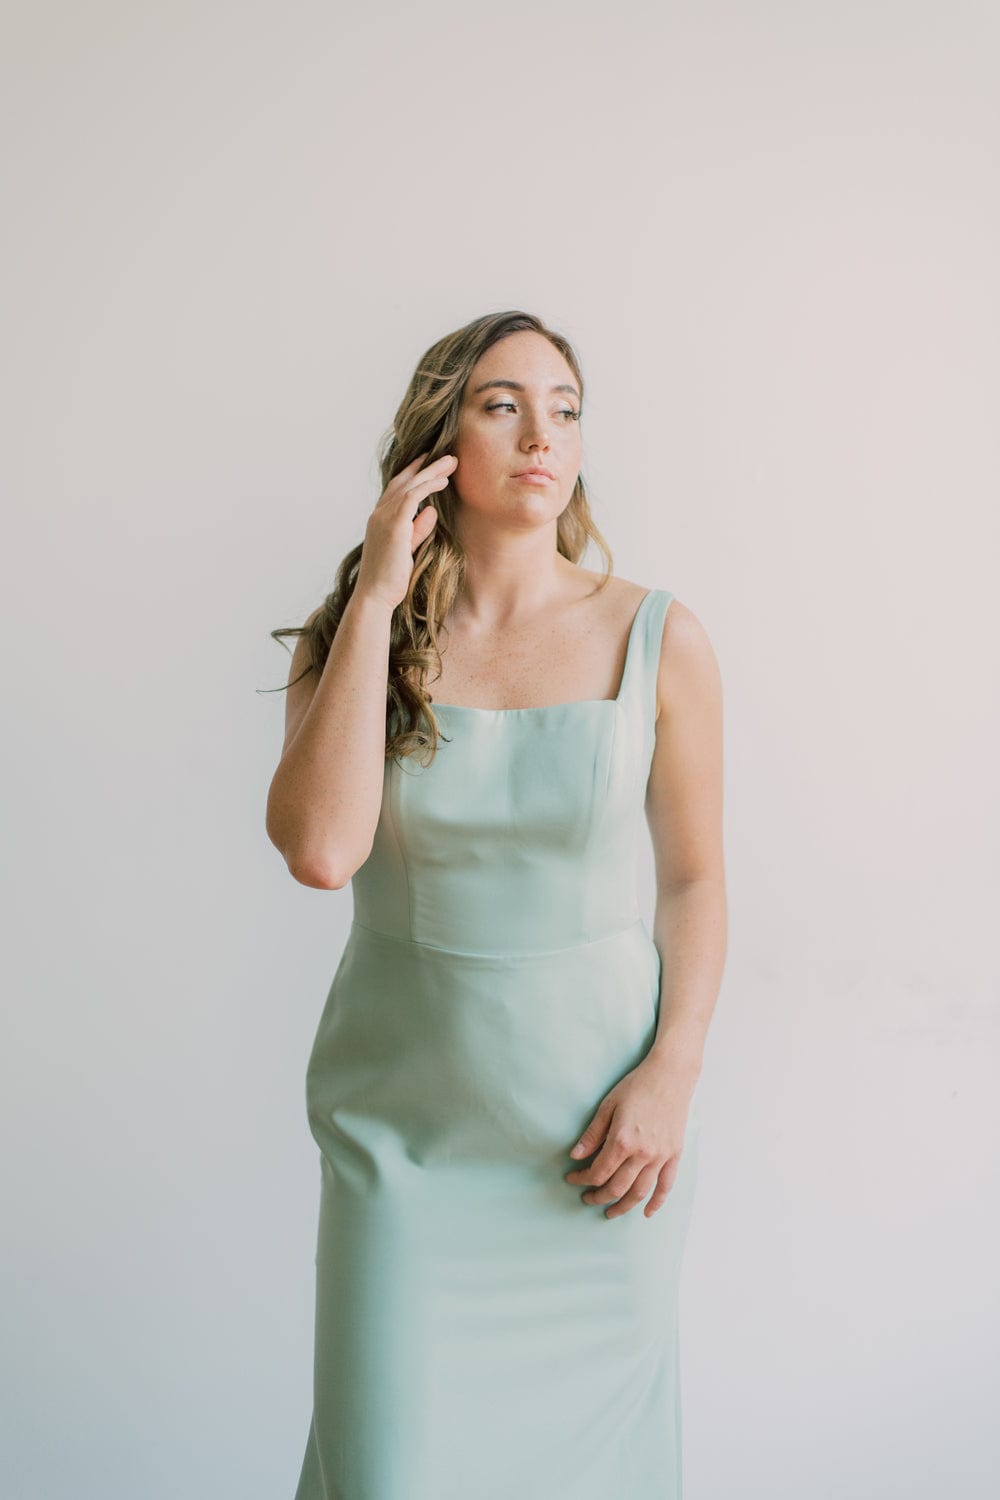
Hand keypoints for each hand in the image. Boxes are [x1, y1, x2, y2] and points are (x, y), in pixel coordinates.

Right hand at [354, 451, 457, 611]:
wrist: (375, 596)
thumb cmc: (390, 579)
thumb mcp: (408, 550)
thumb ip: (418, 529)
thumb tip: (431, 510)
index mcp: (380, 520)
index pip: (396, 489)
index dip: (413, 474)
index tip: (428, 463)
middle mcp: (379, 514)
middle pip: (403, 481)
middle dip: (425, 466)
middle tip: (446, 455)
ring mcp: (384, 518)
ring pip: (410, 485)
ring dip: (431, 471)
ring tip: (451, 462)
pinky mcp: (394, 525)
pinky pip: (412, 496)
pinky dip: (428, 486)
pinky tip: (443, 482)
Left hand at [564, 1057, 693, 1219]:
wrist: (670, 1076)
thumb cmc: (637, 1086)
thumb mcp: (608, 1106)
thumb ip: (592, 1134)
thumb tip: (575, 1156)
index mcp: (622, 1141)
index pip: (598, 1172)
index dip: (582, 1179)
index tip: (572, 1178)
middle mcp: (642, 1154)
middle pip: (617, 1187)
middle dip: (599, 1197)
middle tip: (587, 1199)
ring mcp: (660, 1156)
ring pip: (640, 1192)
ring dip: (624, 1206)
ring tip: (611, 1212)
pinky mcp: (674, 1155)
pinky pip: (666, 1185)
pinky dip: (656, 1202)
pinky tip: (646, 1212)